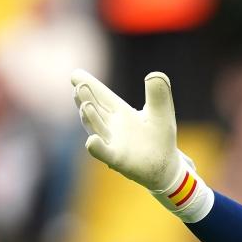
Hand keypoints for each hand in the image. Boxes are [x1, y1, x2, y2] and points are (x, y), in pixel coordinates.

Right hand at [71, 69, 212, 220]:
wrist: (166, 167)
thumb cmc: (160, 138)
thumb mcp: (162, 112)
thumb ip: (158, 94)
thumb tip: (154, 74)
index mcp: (121, 112)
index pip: (102, 96)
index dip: (90, 85)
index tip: (75, 74)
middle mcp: (112, 127)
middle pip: (95, 110)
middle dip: (86, 98)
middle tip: (80, 85)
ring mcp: (112, 143)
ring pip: (97, 128)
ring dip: (90, 118)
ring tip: (86, 105)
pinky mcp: (118, 160)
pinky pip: (105, 153)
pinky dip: (97, 148)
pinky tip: (92, 141)